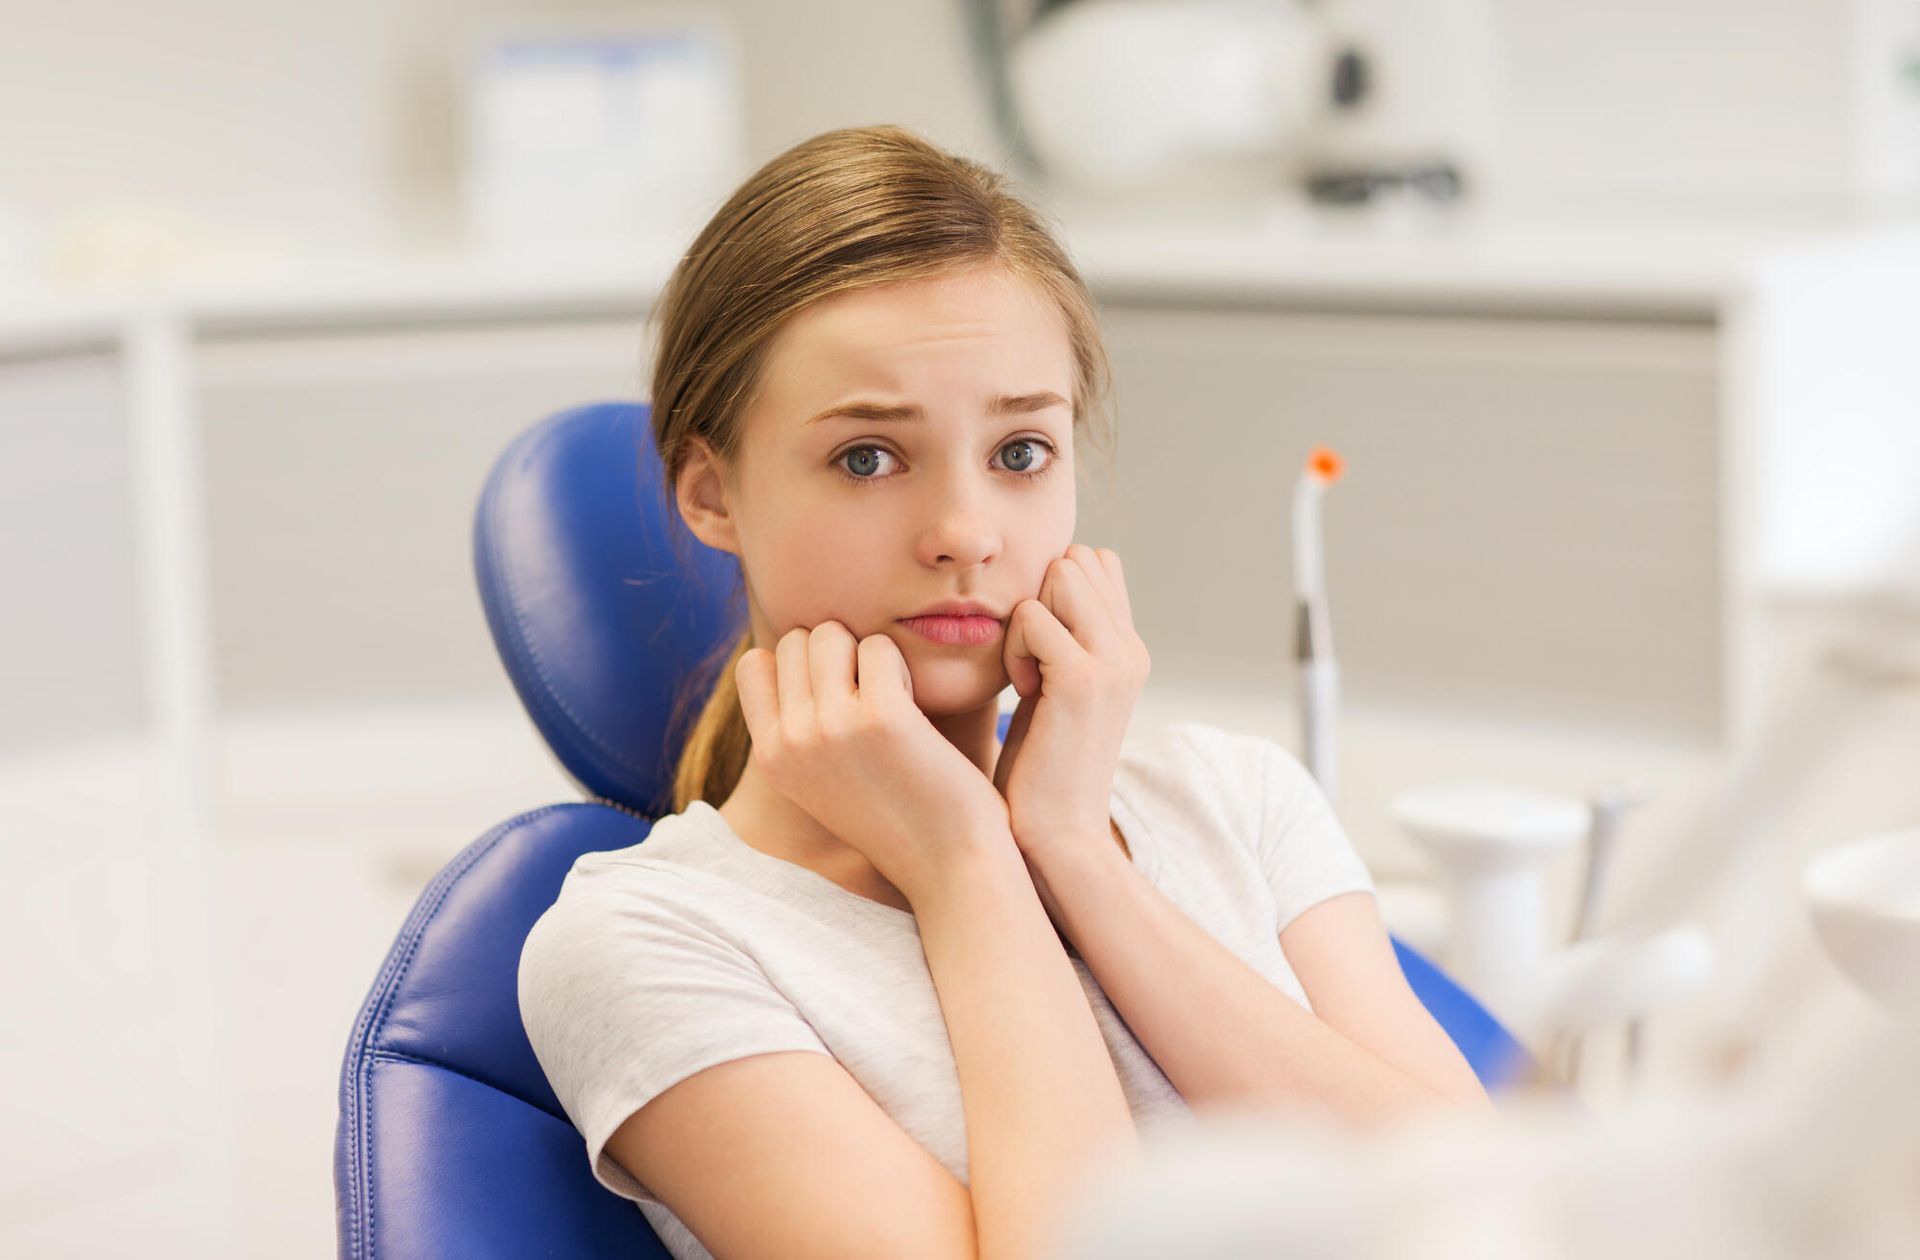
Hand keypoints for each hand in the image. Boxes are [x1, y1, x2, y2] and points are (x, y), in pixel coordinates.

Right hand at [735, 621, 1013, 903]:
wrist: (950, 866)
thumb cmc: (899, 816)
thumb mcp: (824, 779)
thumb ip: (801, 726)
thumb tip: (795, 649)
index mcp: (771, 757)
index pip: (755, 664)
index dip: (800, 663)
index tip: (838, 692)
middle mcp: (790, 741)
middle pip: (798, 640)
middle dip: (839, 651)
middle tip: (873, 694)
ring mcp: (830, 728)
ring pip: (832, 634)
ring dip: (869, 652)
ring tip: (894, 697)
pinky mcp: (880, 717)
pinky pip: (880, 647)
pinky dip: (903, 665)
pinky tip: (917, 705)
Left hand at [992, 544, 1149, 867]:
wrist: (1056, 837)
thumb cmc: (1039, 770)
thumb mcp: (1055, 693)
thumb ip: (1062, 641)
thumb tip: (1044, 585)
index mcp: (1128, 650)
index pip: (1097, 563)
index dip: (1054, 589)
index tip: (1039, 649)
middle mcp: (1131, 650)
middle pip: (1079, 559)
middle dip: (1040, 595)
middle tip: (1030, 661)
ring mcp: (1114, 662)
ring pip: (1061, 574)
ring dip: (1027, 617)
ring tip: (1027, 675)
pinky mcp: (1085, 680)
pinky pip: (1032, 615)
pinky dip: (1014, 647)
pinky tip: (1022, 690)